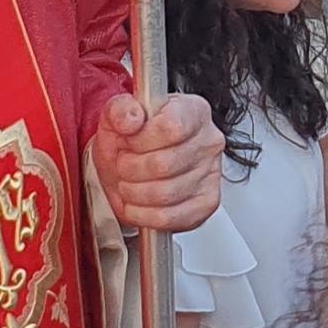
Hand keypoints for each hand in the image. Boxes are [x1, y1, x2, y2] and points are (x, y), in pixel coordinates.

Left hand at [91, 91, 222, 233]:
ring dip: (134, 192)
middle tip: (124, 165)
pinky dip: (144, 214)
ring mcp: (212, 174)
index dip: (141, 140)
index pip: (171, 127)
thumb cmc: (130, 142)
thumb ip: (120, 111)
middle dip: (131, 169)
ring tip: (129, 183)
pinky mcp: (207, 203)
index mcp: (193, 111)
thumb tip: (131, 118)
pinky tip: (138, 203)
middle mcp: (209, 141)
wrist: (130, 169)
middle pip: (165, 164)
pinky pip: (170, 217)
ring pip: (165, 194)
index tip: (129, 142)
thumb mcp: (116, 118)